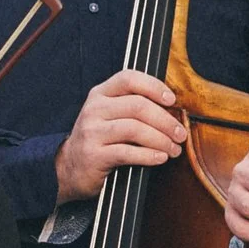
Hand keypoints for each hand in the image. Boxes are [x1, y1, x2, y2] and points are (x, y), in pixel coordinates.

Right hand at [55, 71, 187, 201]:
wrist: (68, 168)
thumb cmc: (98, 140)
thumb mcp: (109, 115)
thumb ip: (132, 107)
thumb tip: (172, 110)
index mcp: (100, 94)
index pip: (129, 78)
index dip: (154, 86)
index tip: (172, 100)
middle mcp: (94, 109)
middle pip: (138, 106)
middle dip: (166, 121)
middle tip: (180, 134)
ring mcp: (92, 132)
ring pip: (135, 129)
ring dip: (161, 140)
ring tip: (173, 149)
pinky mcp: (94, 155)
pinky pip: (128, 152)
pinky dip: (149, 156)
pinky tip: (160, 158)